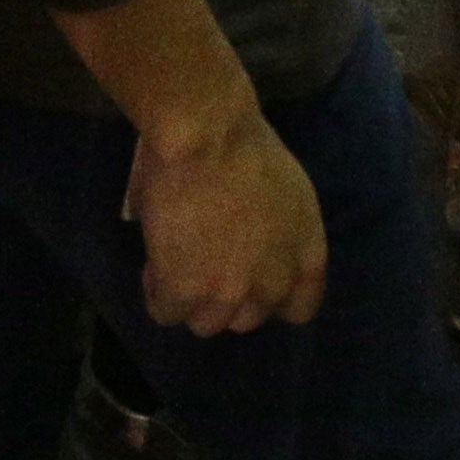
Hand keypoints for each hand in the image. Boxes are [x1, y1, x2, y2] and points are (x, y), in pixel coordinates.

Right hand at [125, 111, 327, 335]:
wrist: (209, 136)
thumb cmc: (245, 143)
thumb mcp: (285, 192)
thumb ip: (274, 231)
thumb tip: (243, 241)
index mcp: (306, 256)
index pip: (298, 308)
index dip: (268, 297)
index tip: (246, 277)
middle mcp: (274, 283)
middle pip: (246, 319)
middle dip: (225, 296)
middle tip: (202, 262)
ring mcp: (231, 293)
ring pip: (206, 324)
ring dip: (190, 300)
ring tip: (173, 265)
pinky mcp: (187, 290)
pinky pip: (166, 312)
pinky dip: (157, 294)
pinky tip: (153, 268)